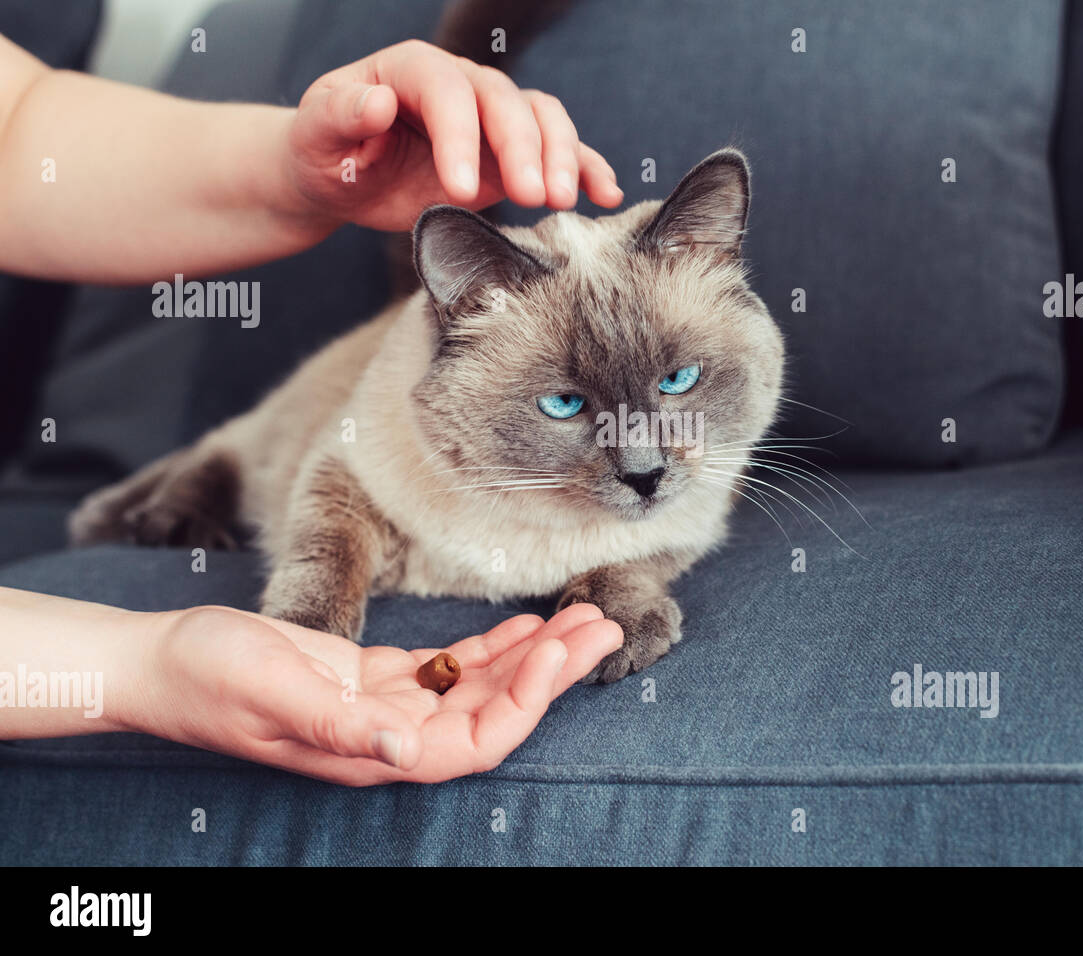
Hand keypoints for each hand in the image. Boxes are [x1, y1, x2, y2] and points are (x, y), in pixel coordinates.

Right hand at [130, 602, 622, 785]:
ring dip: (535, 653)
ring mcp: (390, 707)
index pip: (478, 739)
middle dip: (554, 670)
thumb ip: (339, 725)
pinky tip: (527, 622)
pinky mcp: (378, 678)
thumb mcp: (271, 694)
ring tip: (583, 615)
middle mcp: (394, 735)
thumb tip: (408, 751)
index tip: (555, 647)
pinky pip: (453, 666)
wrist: (166, 661)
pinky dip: (494, 644)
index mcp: (375, 749)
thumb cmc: (209, 679)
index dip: (524, 700)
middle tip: (603, 622)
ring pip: (483, 685)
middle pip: (497, 711)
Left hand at [284, 40, 623, 232]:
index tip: (458, 188)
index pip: (448, 92)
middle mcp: (461, 85)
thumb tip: (377, 102)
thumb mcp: (317, 133)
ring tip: (562, 200)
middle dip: (524, 150)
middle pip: (506, 103)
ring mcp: (491, 118)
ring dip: (559, 158)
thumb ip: (342, 115)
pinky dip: (584, 167)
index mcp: (411, 70)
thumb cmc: (325, 151)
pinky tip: (603, 193)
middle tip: (532, 198)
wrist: (340, 175)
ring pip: (540, 119)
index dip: (460, 137)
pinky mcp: (508, 154)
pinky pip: (557, 150)